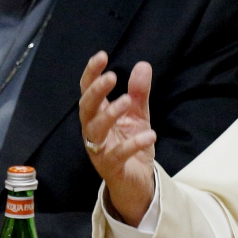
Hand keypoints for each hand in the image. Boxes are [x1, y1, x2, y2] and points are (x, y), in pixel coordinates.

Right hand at [79, 52, 156, 226]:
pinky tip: (150, 134)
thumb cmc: (131, 146)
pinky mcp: (111, 168)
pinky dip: (133, 144)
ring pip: (96, 131)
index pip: (88, 91)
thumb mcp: (138, 116)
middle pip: (86, 109)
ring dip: (110, 114)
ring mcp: (99, 150)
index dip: (91, 74)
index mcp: (98, 115)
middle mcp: (93, 131)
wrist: (138, 182)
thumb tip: (143, 65)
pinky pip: (118, 155)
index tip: (102, 56)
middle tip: (111, 77)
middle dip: (96, 92)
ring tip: (127, 101)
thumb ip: (139, 93)